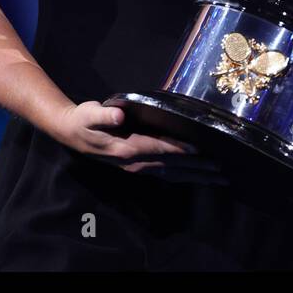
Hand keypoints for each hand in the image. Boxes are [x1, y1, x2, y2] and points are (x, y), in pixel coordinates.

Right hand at [51, 101, 229, 185]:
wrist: (70, 133)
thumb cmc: (83, 119)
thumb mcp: (90, 113)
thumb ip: (104, 114)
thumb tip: (118, 114)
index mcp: (127, 148)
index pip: (159, 149)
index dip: (180, 150)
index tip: (201, 151)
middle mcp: (135, 162)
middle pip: (172, 167)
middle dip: (197, 170)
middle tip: (222, 172)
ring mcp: (137, 167)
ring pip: (172, 175)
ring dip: (195, 177)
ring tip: (218, 179)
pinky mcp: (138, 166)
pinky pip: (165, 175)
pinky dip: (183, 176)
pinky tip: (197, 178)